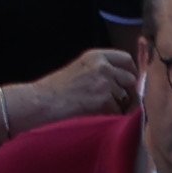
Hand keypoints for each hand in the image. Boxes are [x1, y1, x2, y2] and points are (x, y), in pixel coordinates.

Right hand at [23, 50, 140, 125]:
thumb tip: (126, 80)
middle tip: (115, 102)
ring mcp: (104, 83)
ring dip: (118, 106)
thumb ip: (102, 69)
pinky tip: (95, 116)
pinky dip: (110, 117)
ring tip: (99, 109)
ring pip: (126, 98)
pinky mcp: (104, 101)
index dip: (129, 73)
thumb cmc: (56, 90)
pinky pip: (118, 112)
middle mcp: (103, 66)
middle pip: (130, 79)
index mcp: (96, 55)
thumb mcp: (80, 69)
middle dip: (126, 92)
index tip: (125, 84)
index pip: (126, 59)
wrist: (41, 103)